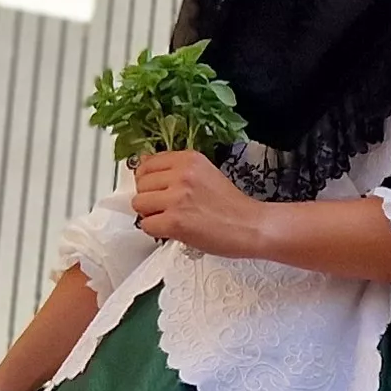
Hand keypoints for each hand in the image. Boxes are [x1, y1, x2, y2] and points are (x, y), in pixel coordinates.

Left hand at [132, 150, 265, 255]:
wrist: (251, 226)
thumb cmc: (232, 206)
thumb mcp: (205, 174)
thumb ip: (176, 170)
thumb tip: (144, 168)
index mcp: (189, 159)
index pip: (147, 163)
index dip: (149, 180)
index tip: (157, 189)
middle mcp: (181, 174)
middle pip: (140, 183)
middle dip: (149, 197)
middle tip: (167, 207)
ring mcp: (177, 197)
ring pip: (139, 203)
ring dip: (151, 214)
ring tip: (170, 218)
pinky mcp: (175, 220)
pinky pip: (146, 225)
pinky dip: (156, 231)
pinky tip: (172, 230)